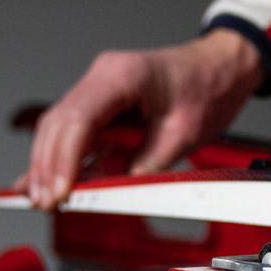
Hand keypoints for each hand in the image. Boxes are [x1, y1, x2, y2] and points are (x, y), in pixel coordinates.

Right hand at [17, 29, 262, 209]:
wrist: (225, 67)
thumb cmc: (210, 88)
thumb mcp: (184, 134)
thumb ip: (147, 165)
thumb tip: (115, 193)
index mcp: (123, 75)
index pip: (78, 120)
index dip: (64, 160)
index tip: (60, 191)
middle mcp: (103, 76)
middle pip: (59, 123)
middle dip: (48, 166)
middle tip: (46, 203)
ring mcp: (101, 87)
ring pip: (60, 127)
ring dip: (50, 163)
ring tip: (45, 198)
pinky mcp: (105, 102)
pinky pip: (76, 130)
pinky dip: (65, 156)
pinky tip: (52, 179)